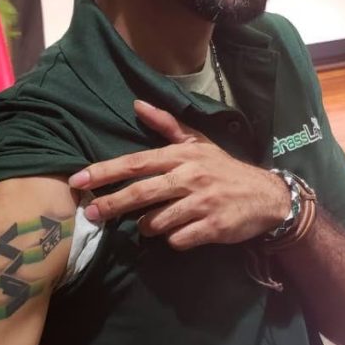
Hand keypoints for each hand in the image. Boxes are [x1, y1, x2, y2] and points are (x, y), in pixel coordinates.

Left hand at [69, 101, 289, 250]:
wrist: (266, 196)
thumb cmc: (225, 169)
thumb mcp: (198, 143)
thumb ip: (166, 125)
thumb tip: (136, 104)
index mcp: (181, 156)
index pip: (135, 163)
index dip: (104, 172)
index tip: (78, 180)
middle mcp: (189, 177)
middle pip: (139, 193)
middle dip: (111, 205)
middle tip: (91, 214)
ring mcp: (201, 203)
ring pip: (155, 222)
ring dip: (150, 226)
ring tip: (160, 221)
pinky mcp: (212, 227)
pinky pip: (177, 240)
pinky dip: (175, 240)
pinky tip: (185, 231)